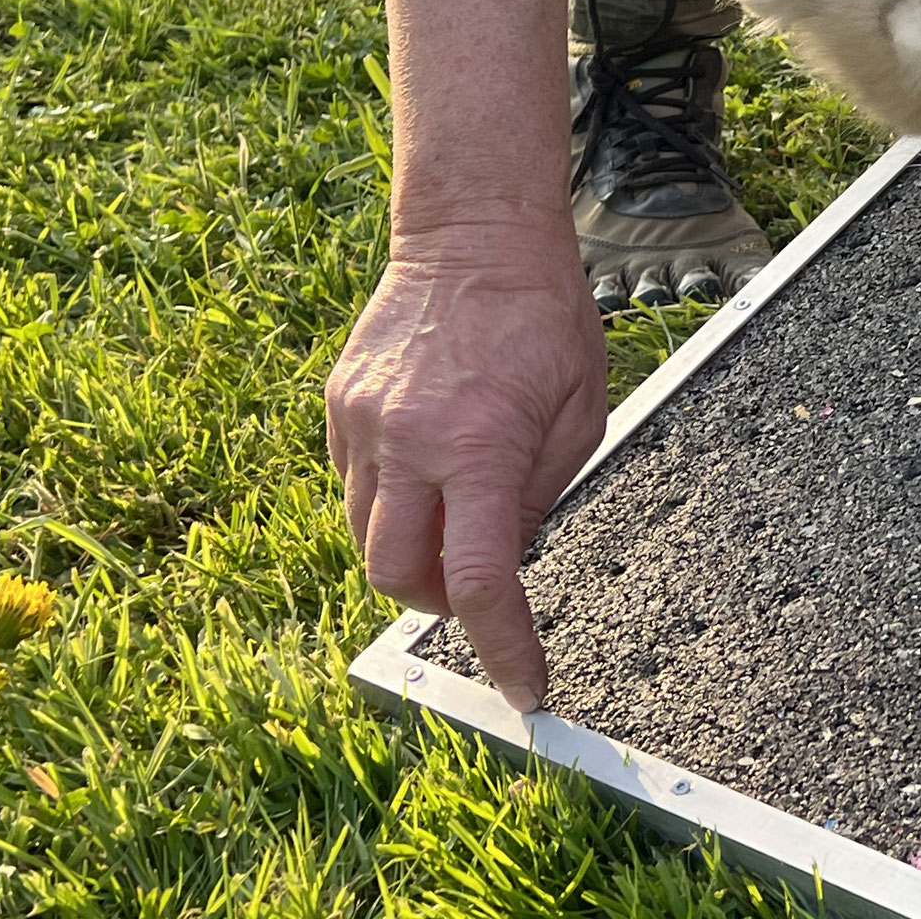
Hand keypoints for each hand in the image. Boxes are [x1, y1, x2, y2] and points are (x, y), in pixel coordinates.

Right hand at [327, 226, 607, 711]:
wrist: (475, 235)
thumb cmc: (546, 314)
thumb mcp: (582, 411)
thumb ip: (542, 495)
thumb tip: (508, 560)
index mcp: (479, 446)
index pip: (480, 581)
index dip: (503, 647)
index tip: (523, 686)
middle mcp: (407, 441)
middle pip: (396, 577)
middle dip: (438, 602)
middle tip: (478, 582)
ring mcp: (363, 422)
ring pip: (362, 538)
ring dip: (410, 553)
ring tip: (456, 514)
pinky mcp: (339, 405)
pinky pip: (352, 486)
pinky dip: (388, 503)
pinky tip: (428, 470)